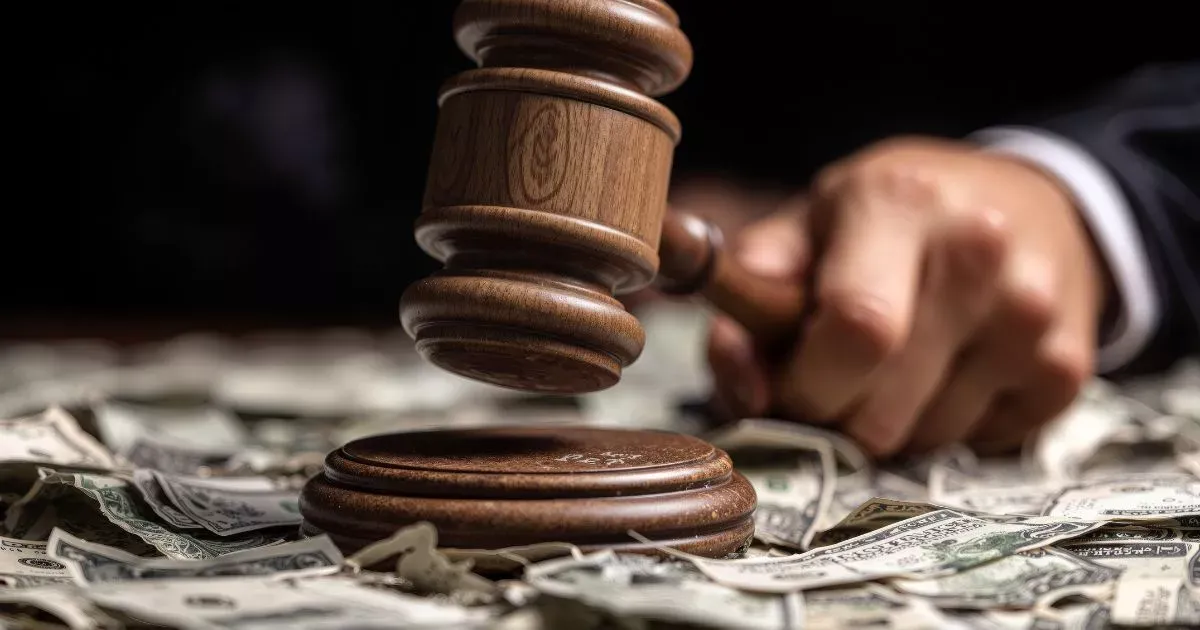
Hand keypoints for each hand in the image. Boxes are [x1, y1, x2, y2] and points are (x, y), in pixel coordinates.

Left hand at [704, 137, 1109, 456]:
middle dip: (836, 417)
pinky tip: (949, 372)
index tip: (788, 381)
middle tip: (836, 378)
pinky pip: (975, 446)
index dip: (805, 384)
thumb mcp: (811, 221)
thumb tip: (742, 382)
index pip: (855, 329)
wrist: (1031, 203)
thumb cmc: (895, 218)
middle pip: (881, 409)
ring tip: (899, 365)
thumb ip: (751, 289)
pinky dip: (947, 428)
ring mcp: (1032, 314)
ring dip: (892, 426)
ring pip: (925, 440)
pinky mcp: (1068, 369)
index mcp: (898, 202)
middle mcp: (979, 251)